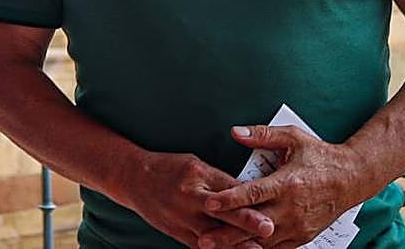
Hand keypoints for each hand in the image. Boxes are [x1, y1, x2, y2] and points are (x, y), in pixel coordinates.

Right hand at [123, 151, 275, 247]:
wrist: (134, 179)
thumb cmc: (168, 168)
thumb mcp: (194, 164)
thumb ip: (220, 180)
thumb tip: (249, 194)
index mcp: (196, 172)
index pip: (228, 187)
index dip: (250, 198)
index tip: (270, 203)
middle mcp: (189, 195)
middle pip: (222, 210)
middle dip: (246, 221)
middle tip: (268, 227)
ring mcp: (182, 216)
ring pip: (214, 234)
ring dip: (237, 243)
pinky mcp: (178, 233)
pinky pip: (202, 245)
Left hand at [201, 125, 370, 248]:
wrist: (353, 178)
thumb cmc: (319, 155)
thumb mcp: (293, 137)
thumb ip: (262, 135)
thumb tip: (234, 131)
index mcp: (287, 183)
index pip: (253, 194)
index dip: (230, 200)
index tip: (208, 203)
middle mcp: (292, 209)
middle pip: (255, 225)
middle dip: (227, 233)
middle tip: (202, 239)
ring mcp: (299, 226)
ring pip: (265, 241)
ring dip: (240, 245)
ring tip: (214, 247)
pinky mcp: (304, 236)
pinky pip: (278, 247)